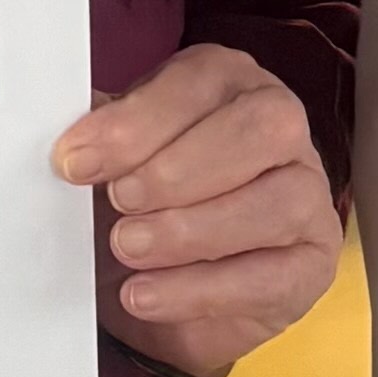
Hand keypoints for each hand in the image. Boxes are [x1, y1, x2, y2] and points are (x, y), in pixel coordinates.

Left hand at [53, 46, 338, 376]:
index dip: (139, 121)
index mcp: (226, 82)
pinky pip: (273, 275)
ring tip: (129, 249)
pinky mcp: (311, 264)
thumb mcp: (105, 164)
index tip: (77, 162)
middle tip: (120, 203)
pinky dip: (202, 289)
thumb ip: (94, 141)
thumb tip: (66, 141)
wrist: (152, 290)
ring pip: (277, 202)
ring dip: (191, 230)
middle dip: (179, 169)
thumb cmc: (133, 207)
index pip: (201, 82)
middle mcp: (279, 128)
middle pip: (260, 129)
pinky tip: (146, 294)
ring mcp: (307, 196)